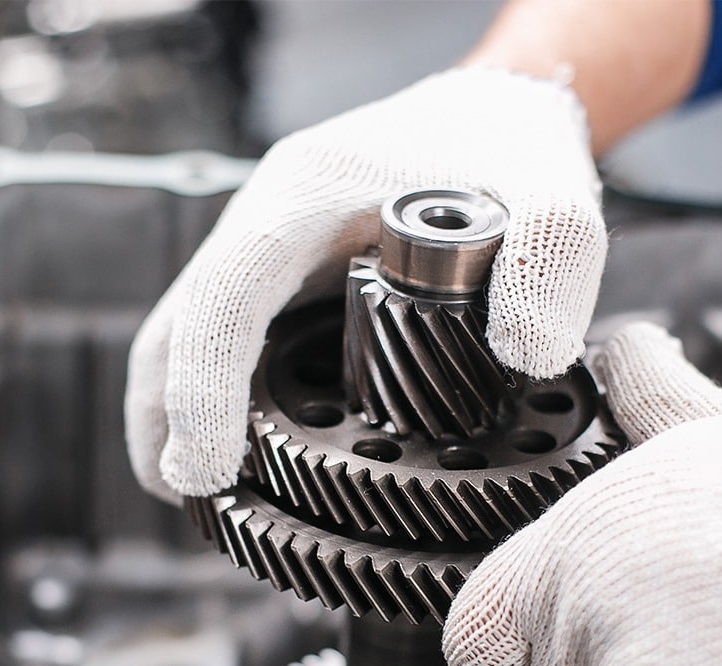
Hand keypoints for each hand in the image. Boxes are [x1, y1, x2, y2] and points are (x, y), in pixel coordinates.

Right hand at [125, 67, 606, 500]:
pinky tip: (237, 455)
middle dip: (165, 413)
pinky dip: (212, 395)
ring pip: (187, 333)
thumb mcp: (556, 194)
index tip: (205, 468)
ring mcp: (264, 248)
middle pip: (179, 321)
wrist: (493, 112)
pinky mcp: (278, 277)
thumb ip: (553, 260)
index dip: (204, 386)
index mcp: (307, 196)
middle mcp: (264, 219)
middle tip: (186, 497)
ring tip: (201, 495)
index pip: (228, 295)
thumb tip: (523, 355)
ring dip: (175, 410)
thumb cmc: (510, 148)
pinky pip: (221, 337)